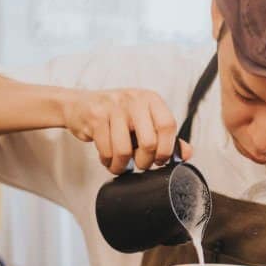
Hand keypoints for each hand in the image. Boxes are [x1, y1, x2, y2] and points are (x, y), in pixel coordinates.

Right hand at [63, 88, 191, 173]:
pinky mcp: (95, 117)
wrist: (78, 105)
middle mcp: (134, 99)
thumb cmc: (116, 115)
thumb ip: (164, 136)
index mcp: (151, 99)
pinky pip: (106, 150)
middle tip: (139, 164)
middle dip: (144, 162)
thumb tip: (187, 153)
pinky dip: (108, 161)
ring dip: (122, 165)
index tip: (160, 160)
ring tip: (120, 164)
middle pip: (149, 142)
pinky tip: (108, 158)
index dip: (166, 149)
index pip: (168, 125)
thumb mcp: (143, 120)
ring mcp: (113, 107)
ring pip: (124, 150)